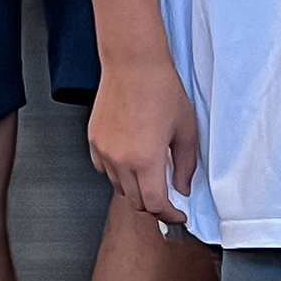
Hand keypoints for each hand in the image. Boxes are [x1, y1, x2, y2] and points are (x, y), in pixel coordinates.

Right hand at [89, 55, 201, 224]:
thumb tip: (183, 188)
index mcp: (146, 159)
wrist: (133, 64)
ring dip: (136, 188)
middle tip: (168, 198)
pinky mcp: (94, 141)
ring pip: (119, 187)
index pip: (155, 205)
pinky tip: (131, 159)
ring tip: (151, 171)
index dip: (169, 216)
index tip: (178, 215)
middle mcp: (121, 160)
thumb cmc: (160, 89)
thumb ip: (186, 165)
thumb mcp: (186, 130)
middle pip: (136, 201)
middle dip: (154, 205)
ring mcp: (104, 151)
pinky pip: (104, 170)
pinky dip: (119, 173)